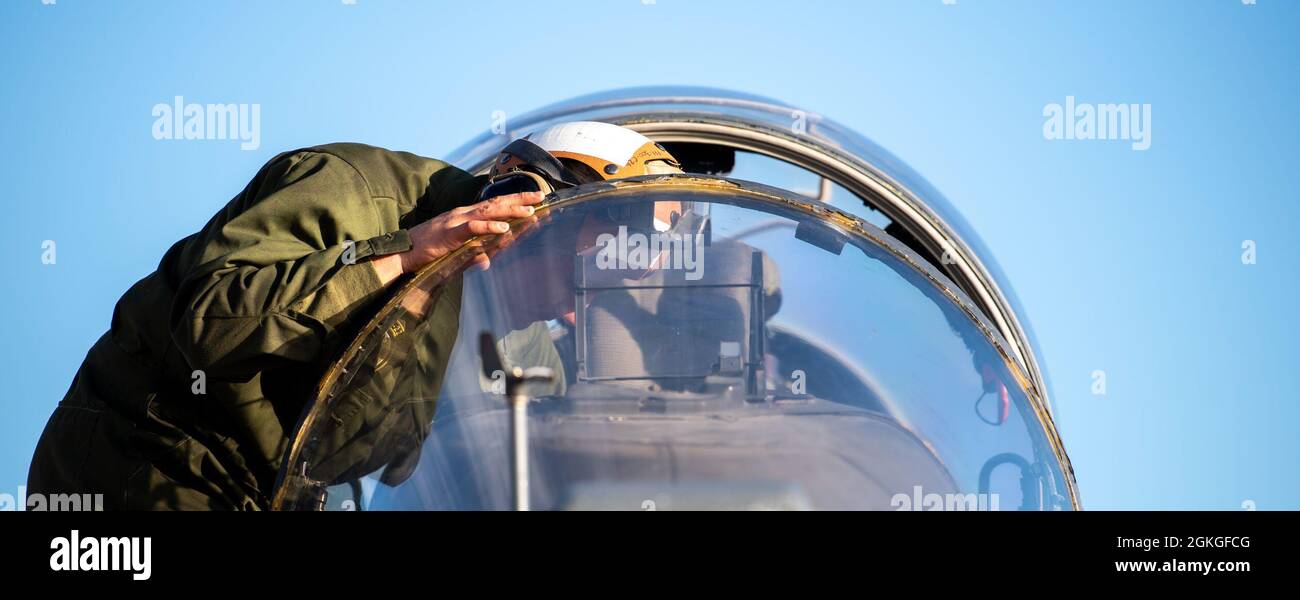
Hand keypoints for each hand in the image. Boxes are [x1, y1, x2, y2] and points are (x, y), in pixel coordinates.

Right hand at [372, 191, 543, 284]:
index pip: (494, 205)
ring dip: (510, 210)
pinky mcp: (450, 234)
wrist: (403, 252)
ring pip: (488, 211)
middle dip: (519, 198)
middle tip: (541, 196)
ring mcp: (456, 222)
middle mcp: (463, 214)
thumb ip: (473, 254)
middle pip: (496, 202)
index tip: (535, 200)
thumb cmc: (428, 251)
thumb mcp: (455, 252)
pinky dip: (489, 226)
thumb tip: (488, 260)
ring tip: (530, 211)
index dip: (514, 201)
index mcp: (465, 216)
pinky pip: (473, 228)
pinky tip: (504, 228)